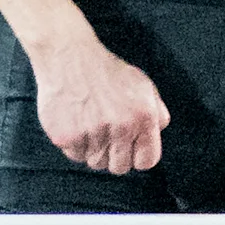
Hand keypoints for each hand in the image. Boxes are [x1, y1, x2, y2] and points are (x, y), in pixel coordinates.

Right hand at [31, 30, 168, 172]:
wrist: (69, 57)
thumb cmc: (107, 71)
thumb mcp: (144, 87)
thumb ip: (157, 113)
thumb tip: (157, 135)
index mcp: (144, 118)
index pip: (147, 161)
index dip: (138, 158)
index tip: (130, 151)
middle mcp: (120, 128)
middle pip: (120, 167)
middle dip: (115, 157)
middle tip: (107, 139)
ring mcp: (92, 133)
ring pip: (96, 163)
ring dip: (94, 151)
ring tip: (90, 127)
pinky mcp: (66, 137)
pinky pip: (74, 156)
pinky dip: (74, 145)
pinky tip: (75, 124)